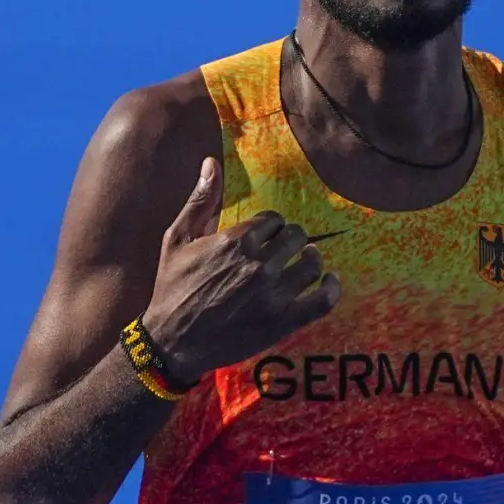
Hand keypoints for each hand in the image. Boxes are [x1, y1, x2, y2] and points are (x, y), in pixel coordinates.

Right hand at [140, 157, 341, 382]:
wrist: (172, 342)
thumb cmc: (172, 287)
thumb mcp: (177, 239)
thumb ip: (200, 200)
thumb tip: (212, 161)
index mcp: (235, 241)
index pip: (274, 219)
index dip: (271, 227)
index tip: (264, 237)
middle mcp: (258, 265)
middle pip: (296, 237)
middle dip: (290, 240)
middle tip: (283, 251)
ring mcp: (273, 295)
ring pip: (312, 263)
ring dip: (310, 260)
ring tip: (303, 263)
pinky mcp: (283, 322)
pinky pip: (323, 300)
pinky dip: (331, 288)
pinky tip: (328, 282)